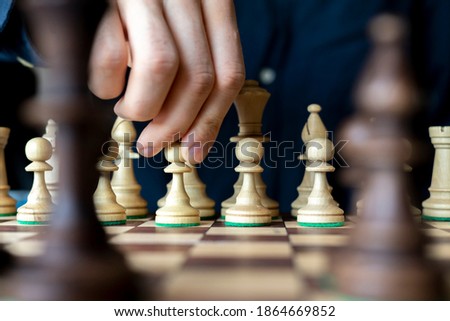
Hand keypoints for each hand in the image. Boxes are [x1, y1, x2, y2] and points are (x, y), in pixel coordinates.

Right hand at [88, 0, 244, 162]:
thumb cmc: (145, 9)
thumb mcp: (182, 26)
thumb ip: (193, 63)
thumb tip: (189, 130)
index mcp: (215, 1)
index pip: (229, 73)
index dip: (211, 121)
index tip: (193, 151)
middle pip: (199, 77)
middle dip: (175, 124)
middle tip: (153, 145)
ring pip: (162, 67)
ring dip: (143, 107)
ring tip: (127, 110)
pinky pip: (111, 54)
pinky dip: (106, 83)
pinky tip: (106, 86)